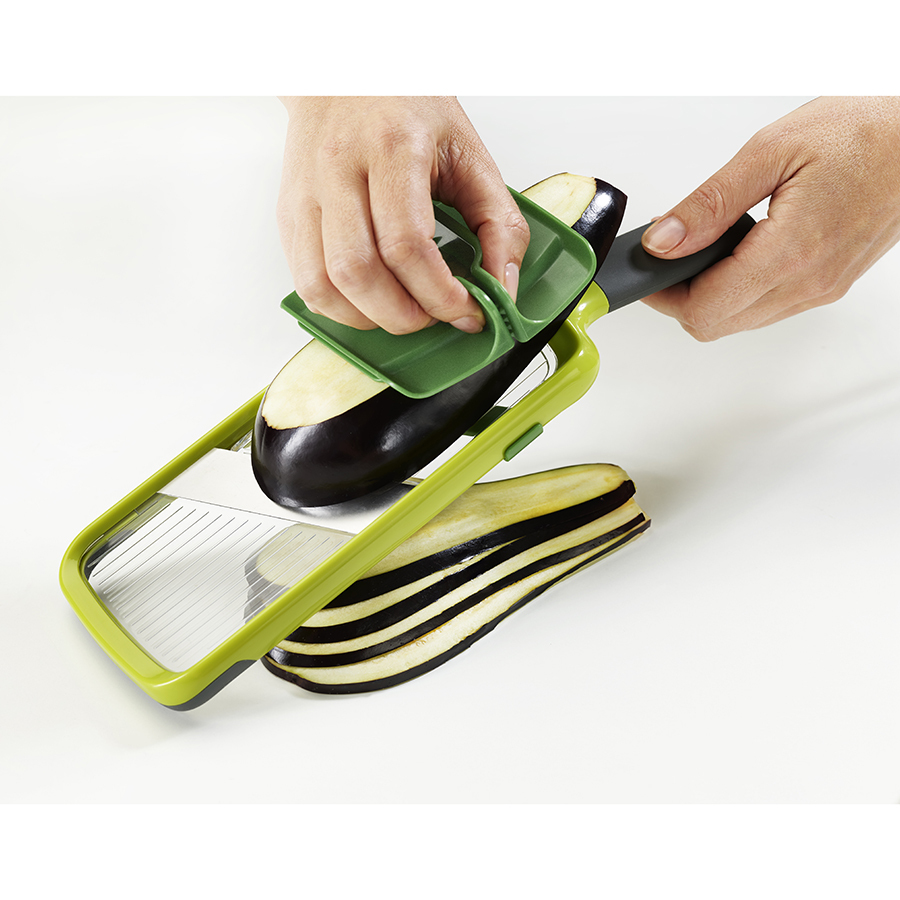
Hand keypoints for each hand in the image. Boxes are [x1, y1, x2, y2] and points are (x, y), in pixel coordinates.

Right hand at [276, 96, 528, 334]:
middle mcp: (339, 170)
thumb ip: (500, 224)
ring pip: (323, 284)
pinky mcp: (290, 213)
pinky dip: (339, 308)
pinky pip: (305, 281)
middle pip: (359, 272)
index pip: (407, 245)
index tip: (466, 310)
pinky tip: (369, 302)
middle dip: (404, 315)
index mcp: (392, 147)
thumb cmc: (408, 109)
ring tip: (403, 311)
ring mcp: (307, 194)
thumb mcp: (471, 156)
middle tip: (434, 315)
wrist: (347, 75)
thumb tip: (503, 289)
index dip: (439, 294)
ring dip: (369, 318)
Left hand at [640, 97, 899, 340]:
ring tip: (707, 244)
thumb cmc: (861, 134)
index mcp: (790, 253)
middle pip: (715, 324)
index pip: (703, 310)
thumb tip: (663, 241)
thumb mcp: (770, 152)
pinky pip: (767, 307)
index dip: (664, 293)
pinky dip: (740, 289)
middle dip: (681, 296)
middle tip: (670, 254)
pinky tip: (740, 250)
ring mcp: (821, 290)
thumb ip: (709, 204)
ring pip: (740, 320)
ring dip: (710, 294)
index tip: (648, 266)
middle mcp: (808, 283)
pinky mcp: (828, 286)